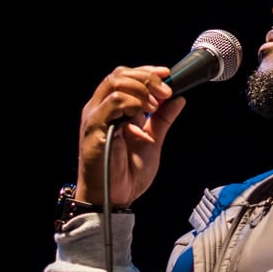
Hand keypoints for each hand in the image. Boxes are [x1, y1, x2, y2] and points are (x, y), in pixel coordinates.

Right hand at [74, 66, 186, 208]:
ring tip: (155, 107)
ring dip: (141, 90)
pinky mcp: (94, 129)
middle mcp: (99, 109)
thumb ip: (162, 120)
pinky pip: (113, 104)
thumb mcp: (151, 142)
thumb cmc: (125, 175)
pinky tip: (142, 119)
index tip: (168, 75)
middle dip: (147, 78)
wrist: (113, 200)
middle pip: (119, 75)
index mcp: (109, 110)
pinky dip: (132, 105)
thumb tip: (178, 99)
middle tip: (166, 91)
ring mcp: (95, 118)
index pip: (124, 76)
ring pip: (115, 84)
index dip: (146, 71)